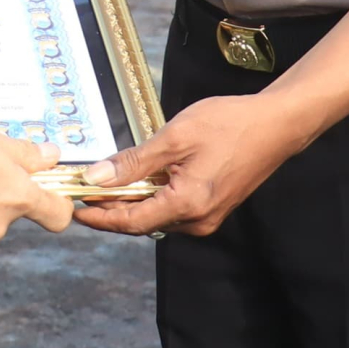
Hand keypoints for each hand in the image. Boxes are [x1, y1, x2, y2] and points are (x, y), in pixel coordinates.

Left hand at [74, 93, 299, 238]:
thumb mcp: (174, 137)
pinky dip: (153, 196)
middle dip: (111, 207)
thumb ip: (134, 162)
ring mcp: (207, 217)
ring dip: (132, 201)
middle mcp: (197, 221)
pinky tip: (143, 177)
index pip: (130, 222)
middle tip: (83, 189)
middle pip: (141, 222)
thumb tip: (96, 178)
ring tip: (109, 179)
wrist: (275, 125)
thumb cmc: (228, 125)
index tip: (73, 209)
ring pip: (156, 216)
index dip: (98, 217)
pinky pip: (172, 209)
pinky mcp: (213, 208)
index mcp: (186, 206)